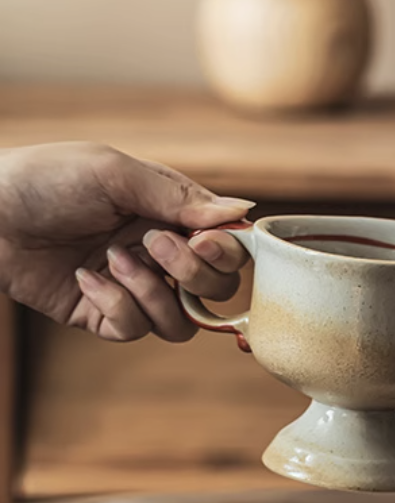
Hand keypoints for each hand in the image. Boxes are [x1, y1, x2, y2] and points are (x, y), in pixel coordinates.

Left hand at [0, 142, 252, 341]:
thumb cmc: (45, 178)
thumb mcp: (114, 173)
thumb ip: (180, 196)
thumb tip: (242, 212)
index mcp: (171, 213)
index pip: (228, 246)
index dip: (226, 252)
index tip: (201, 240)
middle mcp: (158, 252)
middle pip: (215, 289)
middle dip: (192, 273)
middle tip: (152, 245)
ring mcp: (131, 286)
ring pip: (181, 321)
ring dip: (152, 293)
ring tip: (112, 261)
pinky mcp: (100, 314)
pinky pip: (133, 330)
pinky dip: (114, 306)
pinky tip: (83, 276)